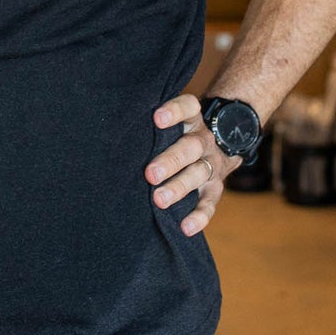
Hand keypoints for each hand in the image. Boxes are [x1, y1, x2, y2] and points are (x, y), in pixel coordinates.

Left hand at [146, 94, 237, 237]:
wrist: (223, 142)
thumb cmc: (178, 134)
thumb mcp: (172, 122)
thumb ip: (151, 126)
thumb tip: (112, 132)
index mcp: (191, 120)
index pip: (188, 108)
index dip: (175, 112)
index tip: (157, 119)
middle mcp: (203, 141)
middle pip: (190, 147)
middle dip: (171, 160)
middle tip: (151, 174)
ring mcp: (212, 164)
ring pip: (198, 173)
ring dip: (179, 187)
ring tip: (159, 199)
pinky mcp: (216, 188)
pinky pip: (210, 203)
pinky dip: (199, 216)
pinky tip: (185, 227)